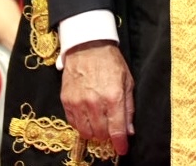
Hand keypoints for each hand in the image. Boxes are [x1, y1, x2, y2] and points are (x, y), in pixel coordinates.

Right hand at [61, 41, 134, 155]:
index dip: (120, 144)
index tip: (122, 149)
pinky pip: (73, 123)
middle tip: (111, 128)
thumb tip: (129, 130)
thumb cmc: (111, 62)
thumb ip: (128, 107)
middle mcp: (94, 103)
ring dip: (95, 131)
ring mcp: (78, 103)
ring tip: (99, 122)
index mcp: (113, 97)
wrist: (88, 46)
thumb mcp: (127, 81)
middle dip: (108, 135)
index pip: (116, 130)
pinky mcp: (66, 101)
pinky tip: (87, 117)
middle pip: (101, 133)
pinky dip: (81, 125)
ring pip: (86, 132)